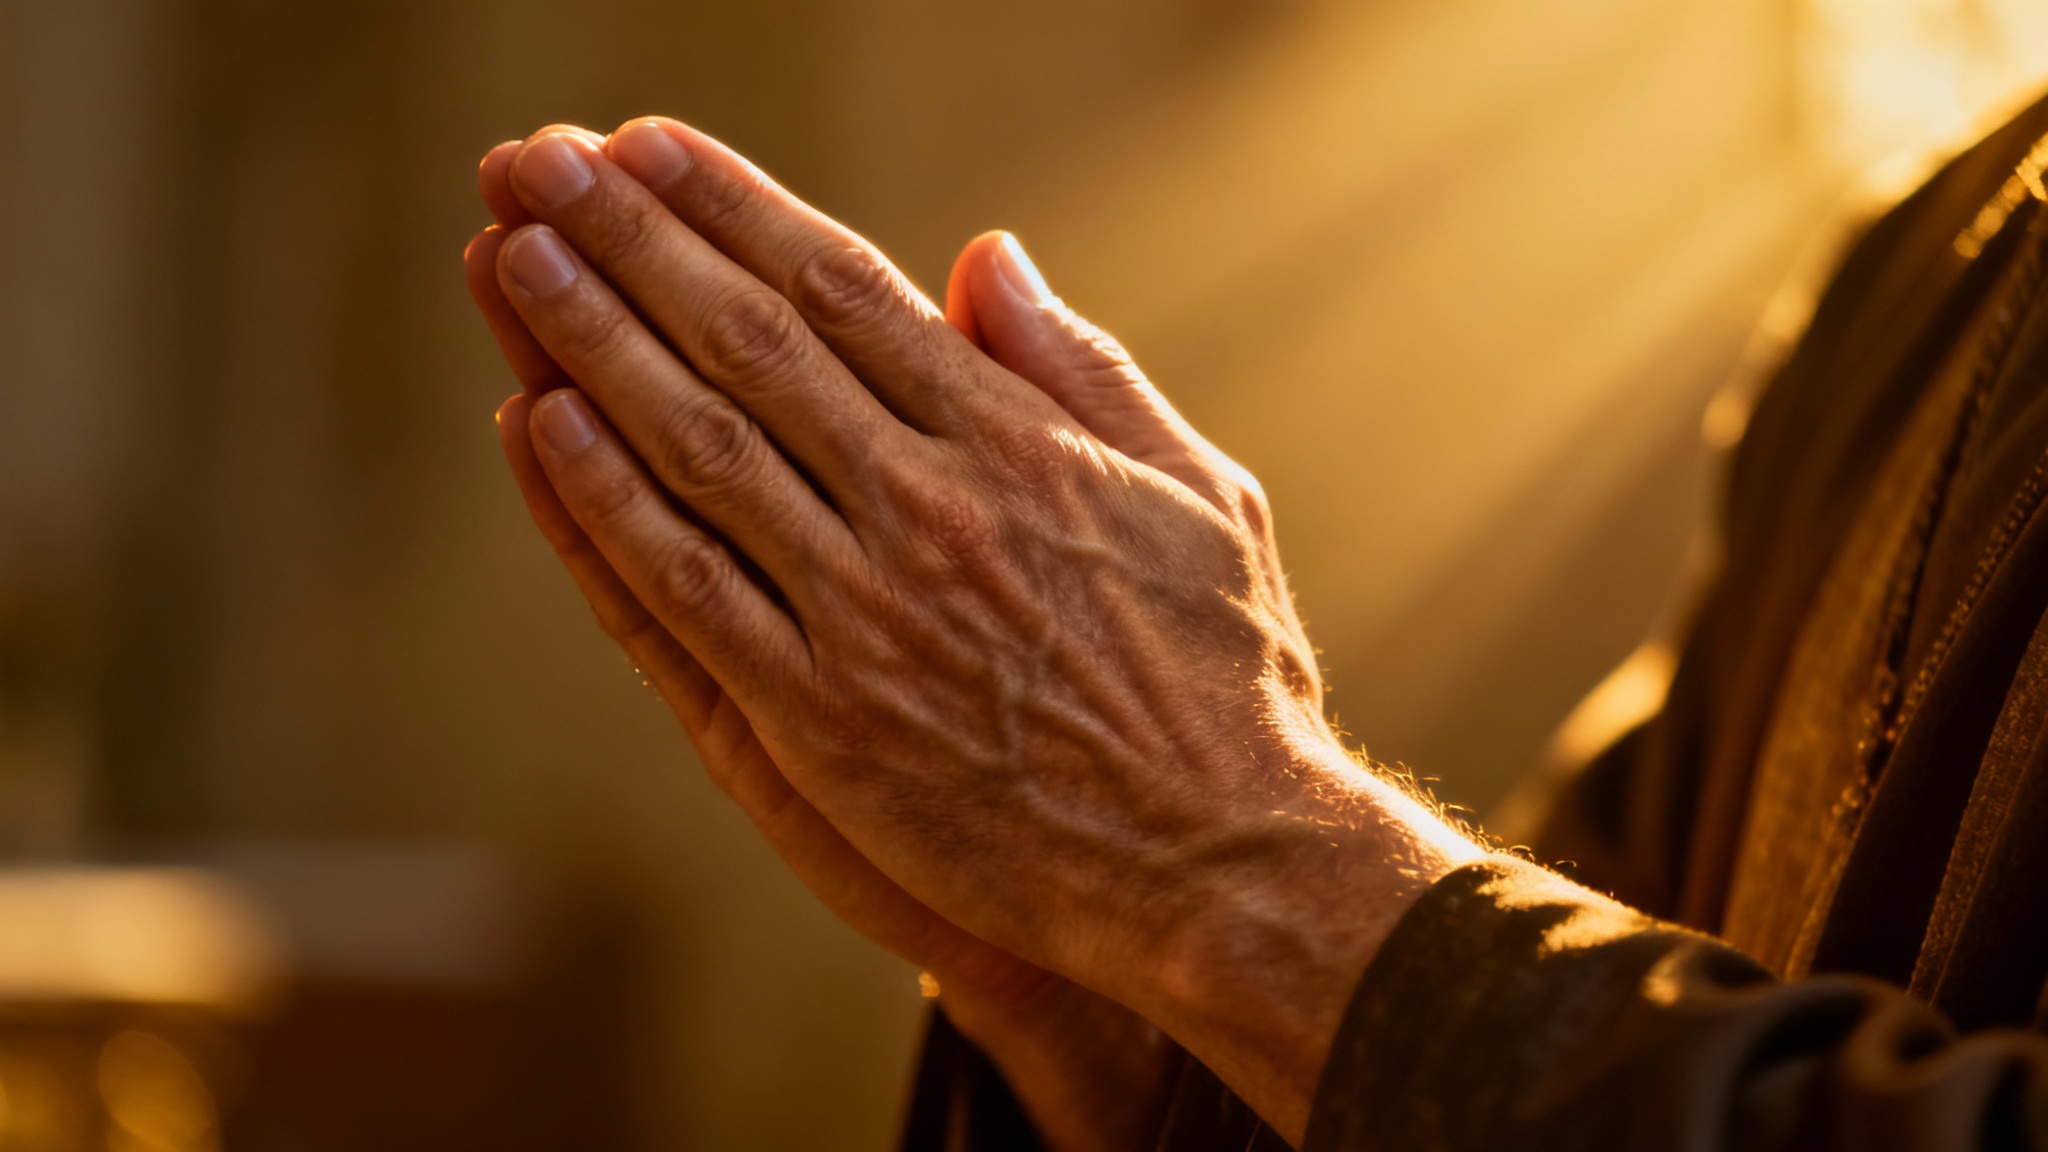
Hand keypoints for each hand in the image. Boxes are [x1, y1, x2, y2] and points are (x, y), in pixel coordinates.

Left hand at [469, 135, 1177, 1151]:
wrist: (1219, 867)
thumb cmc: (1222, 681)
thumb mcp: (1199, 494)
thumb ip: (1081, 371)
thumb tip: (986, 256)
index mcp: (1022, 446)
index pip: (846, 292)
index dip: (735, 210)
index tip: (652, 148)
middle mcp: (933, 510)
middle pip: (751, 345)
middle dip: (634, 241)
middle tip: (541, 166)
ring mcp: (869, 616)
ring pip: (701, 449)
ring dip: (595, 345)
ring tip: (512, 257)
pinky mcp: (822, 723)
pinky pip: (690, 593)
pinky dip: (607, 507)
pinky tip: (539, 428)